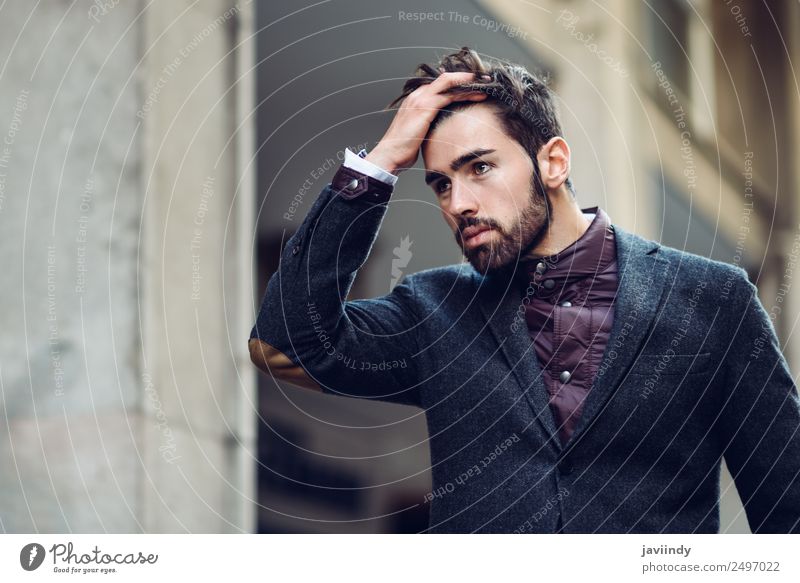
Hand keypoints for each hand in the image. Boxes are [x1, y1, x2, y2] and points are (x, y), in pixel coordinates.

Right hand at [365, 72, 490, 173]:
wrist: (391, 154)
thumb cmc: (404, 148)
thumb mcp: (420, 132)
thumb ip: (430, 124)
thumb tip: (443, 127)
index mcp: (416, 99)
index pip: (441, 85)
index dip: (459, 84)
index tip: (474, 87)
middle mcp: (418, 94)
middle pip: (447, 79)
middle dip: (468, 79)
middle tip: (486, 81)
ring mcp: (421, 99)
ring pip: (450, 82)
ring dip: (470, 82)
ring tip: (486, 84)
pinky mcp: (425, 106)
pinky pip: (449, 93)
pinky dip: (465, 91)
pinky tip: (477, 94)